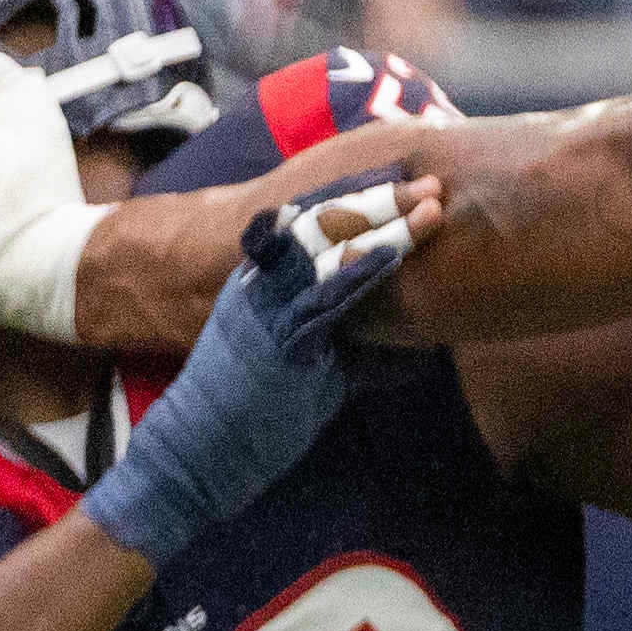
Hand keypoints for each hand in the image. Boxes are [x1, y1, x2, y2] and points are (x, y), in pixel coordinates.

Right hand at [76, 172, 426, 565]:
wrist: (199, 451)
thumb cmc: (254, 410)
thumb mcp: (307, 363)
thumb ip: (346, 341)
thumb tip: (405, 344)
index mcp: (263, 280)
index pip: (315, 225)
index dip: (361, 197)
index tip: (406, 179)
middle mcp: (261, 283)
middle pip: (325, 226)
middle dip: (381, 200)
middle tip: (431, 181)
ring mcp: (266, 308)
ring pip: (330, 253)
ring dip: (386, 228)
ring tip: (432, 209)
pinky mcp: (277, 340)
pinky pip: (324, 301)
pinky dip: (359, 275)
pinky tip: (391, 256)